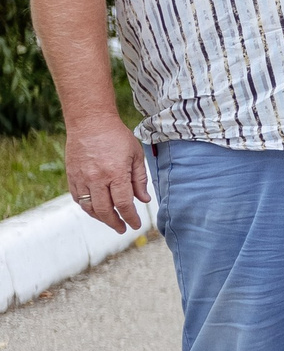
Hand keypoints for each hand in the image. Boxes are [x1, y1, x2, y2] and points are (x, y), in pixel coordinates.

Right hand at [64, 116, 150, 232]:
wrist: (90, 122)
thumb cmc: (117, 137)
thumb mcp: (136, 155)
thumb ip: (140, 179)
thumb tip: (144, 200)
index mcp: (116, 173)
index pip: (124, 204)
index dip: (130, 217)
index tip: (135, 225)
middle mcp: (97, 179)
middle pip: (105, 210)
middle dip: (115, 223)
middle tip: (123, 228)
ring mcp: (81, 178)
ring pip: (89, 207)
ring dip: (101, 218)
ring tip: (111, 221)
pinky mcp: (71, 176)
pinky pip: (78, 198)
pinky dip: (87, 207)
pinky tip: (96, 209)